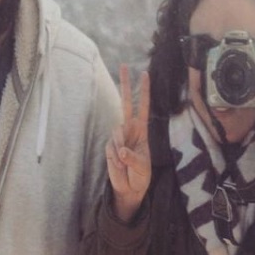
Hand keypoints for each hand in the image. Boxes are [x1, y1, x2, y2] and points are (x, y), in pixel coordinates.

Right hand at [106, 65, 150, 221]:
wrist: (129, 189)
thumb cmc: (140, 176)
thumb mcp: (142, 168)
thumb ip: (132, 157)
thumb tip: (120, 149)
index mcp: (142, 130)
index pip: (143, 106)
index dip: (143, 91)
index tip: (144, 74)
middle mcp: (129, 129)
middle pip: (125, 103)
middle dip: (125, 84)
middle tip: (123, 65)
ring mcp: (118, 137)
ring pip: (116, 134)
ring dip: (121, 150)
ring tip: (126, 164)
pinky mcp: (109, 146)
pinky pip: (111, 149)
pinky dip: (115, 159)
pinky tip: (119, 166)